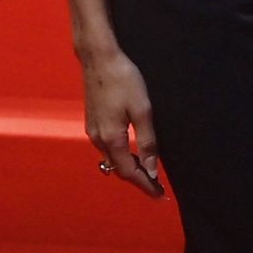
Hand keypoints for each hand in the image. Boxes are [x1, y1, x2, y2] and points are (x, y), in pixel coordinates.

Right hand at [82, 46, 164, 198]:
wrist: (98, 57)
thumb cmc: (123, 79)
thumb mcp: (142, 109)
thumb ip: (147, 141)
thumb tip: (151, 169)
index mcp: (112, 139)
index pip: (129, 172)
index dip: (145, 185)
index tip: (160, 195)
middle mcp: (98, 139)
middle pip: (119, 169)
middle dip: (137, 179)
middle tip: (156, 186)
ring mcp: (92, 130)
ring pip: (112, 159)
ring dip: (128, 167)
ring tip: (147, 169)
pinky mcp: (92, 121)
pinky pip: (107, 148)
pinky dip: (120, 155)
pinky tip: (131, 150)